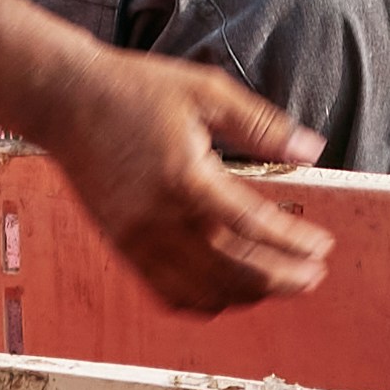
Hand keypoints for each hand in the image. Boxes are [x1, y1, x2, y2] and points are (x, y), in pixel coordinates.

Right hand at [24, 42, 334, 314]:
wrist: (66, 100)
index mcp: (186, 180)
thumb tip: (311, 150)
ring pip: (202, 293)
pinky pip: (167, 293)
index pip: (254, 227)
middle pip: (233, 272)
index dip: (294, 244)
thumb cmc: (134, 89)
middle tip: (313, 275)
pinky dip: (203, 300)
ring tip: (278, 281)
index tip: (323, 248)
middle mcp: (160, 221)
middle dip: (281, 280)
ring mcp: (136, 241)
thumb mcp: (207, 91)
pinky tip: (226, 288)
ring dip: (246, 295)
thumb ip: (262, 125)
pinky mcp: (122, 247)